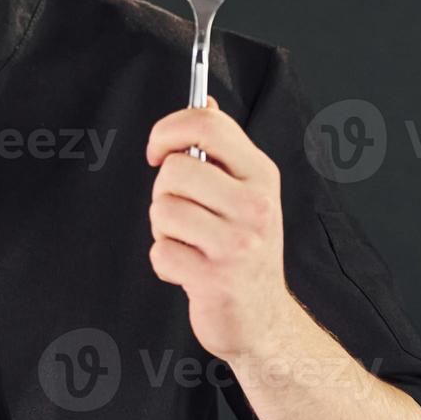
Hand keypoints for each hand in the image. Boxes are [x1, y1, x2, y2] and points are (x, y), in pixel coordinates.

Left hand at [145, 96, 299, 362]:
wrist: (263, 319)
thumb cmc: (243, 248)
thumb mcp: (244, 191)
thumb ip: (222, 147)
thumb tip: (204, 100)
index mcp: (260, 174)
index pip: (208, 124)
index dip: (168, 130)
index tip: (157, 151)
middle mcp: (256, 204)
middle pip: (175, 170)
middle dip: (163, 192)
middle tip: (183, 213)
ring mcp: (239, 243)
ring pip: (163, 210)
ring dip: (163, 230)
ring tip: (189, 243)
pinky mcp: (218, 279)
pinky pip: (160, 252)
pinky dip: (164, 263)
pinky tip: (189, 270)